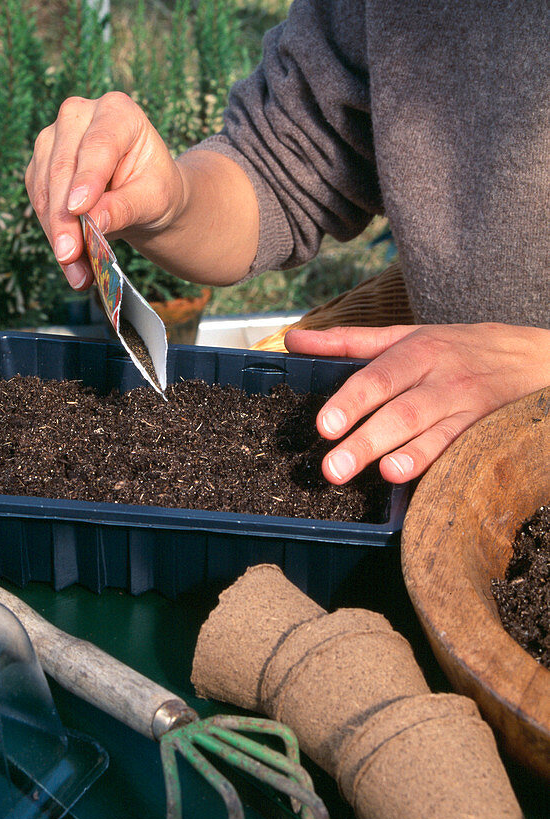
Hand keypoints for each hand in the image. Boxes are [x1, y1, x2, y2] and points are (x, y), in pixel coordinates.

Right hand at [25, 92, 184, 288]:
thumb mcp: (154, 198)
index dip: (87, 178)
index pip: (98, 144)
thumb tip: (94, 221)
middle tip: (70, 255)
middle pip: (63, 167)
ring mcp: (53, 139)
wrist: (144, 196)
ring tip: (75, 268)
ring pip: (45, 187)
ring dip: (56, 232)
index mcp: (118, 111)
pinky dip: (51, 233)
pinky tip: (69, 261)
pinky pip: (39, 201)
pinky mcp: (40, 165)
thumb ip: (126, 206)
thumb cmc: (156, 189)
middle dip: (65, 217)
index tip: (79, 209)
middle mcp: (79, 116)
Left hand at [284, 322, 549, 483]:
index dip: (351, 402)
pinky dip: (442, 466)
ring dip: (408, 456)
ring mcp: (468, 408)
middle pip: (401, 411)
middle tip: (333, 467)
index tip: (324, 426)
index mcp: (418, 351)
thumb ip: (347, 342)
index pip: (378, 377)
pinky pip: (463, 451)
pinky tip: (420, 482)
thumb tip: (293, 341)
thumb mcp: (406, 336)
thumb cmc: (457, 349)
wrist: (534, 359)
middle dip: (367, 439)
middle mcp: (443, 379)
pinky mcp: (488, 433)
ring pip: (434, 434)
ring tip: (382, 474)